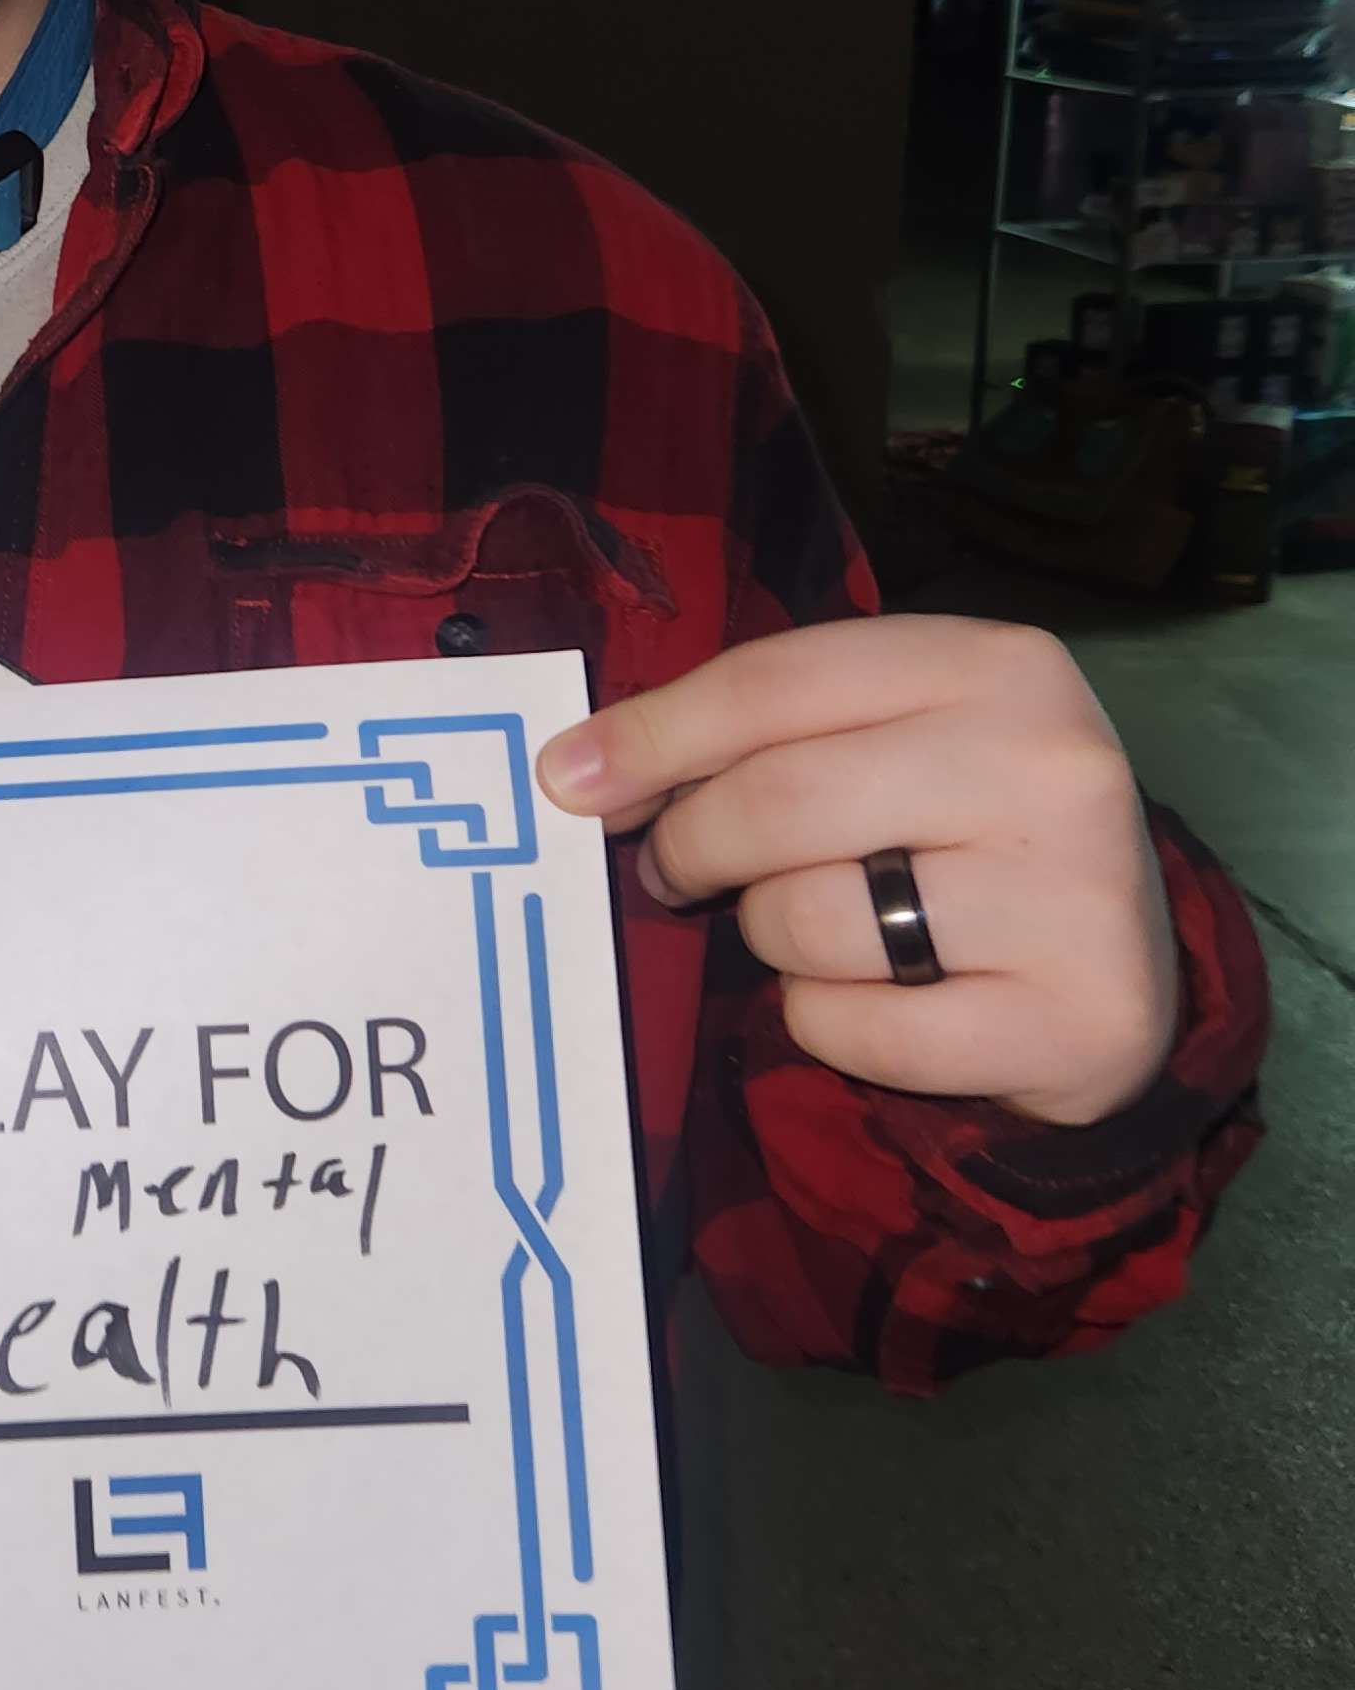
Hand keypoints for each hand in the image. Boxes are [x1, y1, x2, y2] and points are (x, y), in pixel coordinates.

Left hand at [537, 616, 1176, 1129]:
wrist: (1124, 970)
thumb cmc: (966, 833)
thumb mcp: (888, 739)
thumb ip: (757, 732)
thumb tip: (578, 768)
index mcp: (999, 664)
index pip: (776, 683)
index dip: (652, 733)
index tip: (566, 777)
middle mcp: (1050, 766)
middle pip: (777, 800)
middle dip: (692, 844)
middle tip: (674, 868)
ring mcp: (1071, 897)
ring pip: (805, 919)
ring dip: (770, 934)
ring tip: (816, 926)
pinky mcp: (1070, 1021)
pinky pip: (852, 1026)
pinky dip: (826, 1021)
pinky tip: (881, 999)